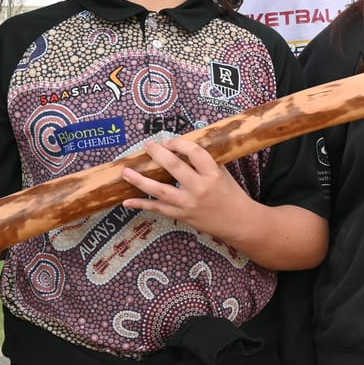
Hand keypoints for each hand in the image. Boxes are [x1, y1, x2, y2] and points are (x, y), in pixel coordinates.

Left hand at [121, 137, 253, 240]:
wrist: (238, 222)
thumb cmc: (231, 194)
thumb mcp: (223, 173)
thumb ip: (205, 161)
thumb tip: (182, 147)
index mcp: (213, 174)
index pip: (194, 152)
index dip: (179, 144)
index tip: (169, 142)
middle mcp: (200, 188)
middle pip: (174, 167)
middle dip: (158, 154)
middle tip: (147, 146)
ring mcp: (188, 204)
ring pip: (160, 190)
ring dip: (140, 181)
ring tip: (125, 172)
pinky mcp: (181, 215)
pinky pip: (158, 209)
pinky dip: (141, 205)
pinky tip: (126, 201)